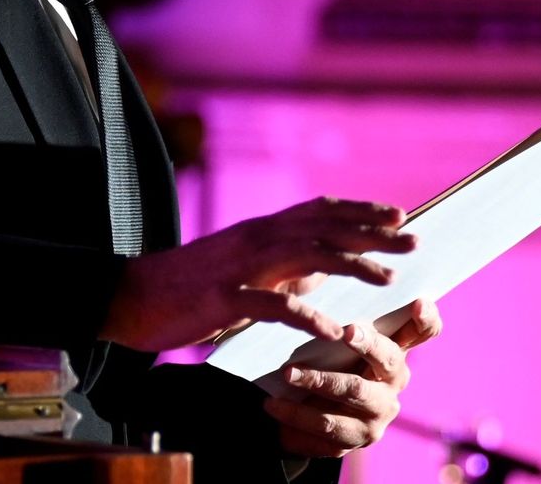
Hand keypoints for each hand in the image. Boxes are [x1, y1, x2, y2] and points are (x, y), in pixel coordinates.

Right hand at [99, 197, 416, 351]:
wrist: (128, 297)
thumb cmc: (184, 288)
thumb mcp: (239, 272)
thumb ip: (279, 269)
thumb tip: (319, 273)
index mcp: (257, 231)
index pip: (318, 211)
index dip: (360, 211)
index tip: (398, 215)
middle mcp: (254, 239)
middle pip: (323, 227)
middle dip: (371, 232)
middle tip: (412, 240)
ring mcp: (239, 266)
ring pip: (306, 255)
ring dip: (351, 264)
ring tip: (387, 279)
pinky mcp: (223, 297)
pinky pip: (273, 305)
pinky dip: (308, 315)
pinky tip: (335, 330)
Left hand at [265, 299, 442, 457]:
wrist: (301, 410)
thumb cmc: (321, 356)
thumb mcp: (331, 333)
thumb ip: (339, 309)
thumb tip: (329, 259)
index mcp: (395, 350)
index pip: (423, 332)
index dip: (425, 319)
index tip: (418, 301)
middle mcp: (392, 382)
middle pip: (388, 361)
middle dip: (368, 345)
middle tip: (347, 331)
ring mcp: (376, 416)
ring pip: (353, 395)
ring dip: (319, 381)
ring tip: (286, 372)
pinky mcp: (352, 441)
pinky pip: (325, 429)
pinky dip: (296, 416)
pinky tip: (272, 404)